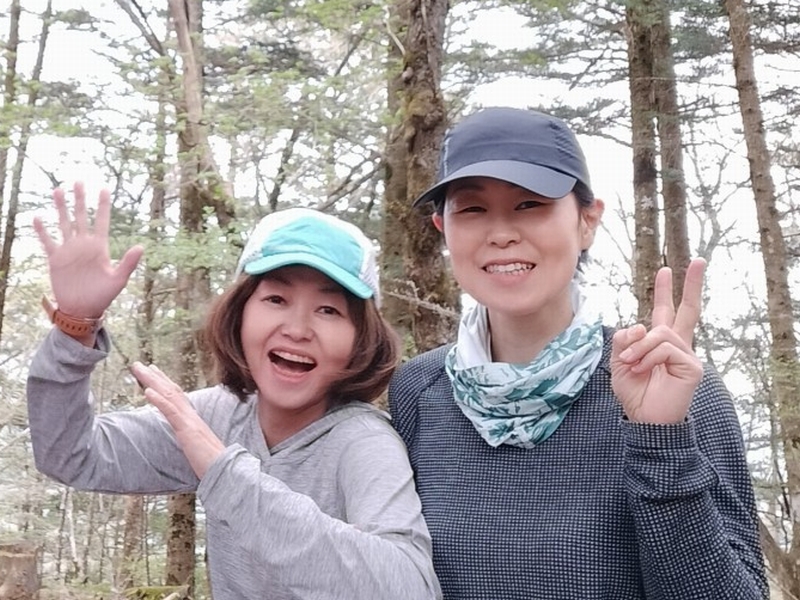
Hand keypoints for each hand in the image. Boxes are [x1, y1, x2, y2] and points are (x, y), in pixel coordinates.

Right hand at [33, 182, 143, 318]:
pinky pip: (48, 241)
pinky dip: (43, 230)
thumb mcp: (118, 279)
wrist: (83, 309)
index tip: (104, 189)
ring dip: (61, 208)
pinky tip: (38, 218)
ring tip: (58, 190)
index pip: (102, 221)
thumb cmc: (103, 296)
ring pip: (64, 223)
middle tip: (79, 181)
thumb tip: (141, 247)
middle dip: (80, 199)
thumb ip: (129, 263)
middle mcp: (84, 245)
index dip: (103, 206)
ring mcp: (69, 250)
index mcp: (100, 248)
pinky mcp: (56, 259)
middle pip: (82, 216)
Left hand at [130, 362, 224, 478]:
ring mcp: (190, 422)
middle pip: (171, 390)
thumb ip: (191, 440)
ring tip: (139, 369)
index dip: (165, 382)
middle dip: (154, 376)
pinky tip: (148, 391)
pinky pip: (171, 412)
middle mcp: (192, 417)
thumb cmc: (214, 465)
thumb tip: (186, 438)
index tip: (153, 371)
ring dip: (152, 381)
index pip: (177, 396)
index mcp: (193, 420)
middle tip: (139, 364)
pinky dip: (159, 400)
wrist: (227, 472)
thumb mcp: (198, 449)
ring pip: (170, 395)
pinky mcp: (187, 430)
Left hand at [611, 258, 705, 423]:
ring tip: (632, 364)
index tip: (666, 269)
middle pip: (688, 310)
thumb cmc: (635, 394)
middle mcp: (677, 345)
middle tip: (700, 260)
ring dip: (639, 347)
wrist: (645, 420)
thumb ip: (625, 340)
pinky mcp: (692, 366)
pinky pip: (664, 348)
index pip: (665, 312)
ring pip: (660, 332)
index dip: (666, 291)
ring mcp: (687, 355)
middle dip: (692, 284)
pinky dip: (647, 358)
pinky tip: (643, 370)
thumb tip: (638, 325)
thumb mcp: (619, 362)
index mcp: (660, 343)